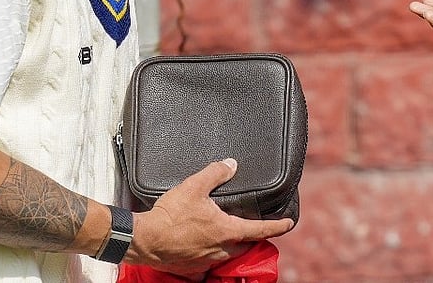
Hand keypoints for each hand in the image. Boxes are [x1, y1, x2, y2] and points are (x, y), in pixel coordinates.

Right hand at [129, 159, 293, 273]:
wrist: (143, 240)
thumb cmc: (169, 216)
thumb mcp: (194, 186)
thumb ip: (215, 173)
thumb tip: (230, 165)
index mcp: (227, 230)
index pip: (261, 230)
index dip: (278, 226)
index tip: (289, 224)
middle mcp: (221, 249)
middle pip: (245, 244)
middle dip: (251, 236)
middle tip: (252, 226)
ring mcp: (207, 261)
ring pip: (228, 253)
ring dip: (230, 244)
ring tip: (225, 232)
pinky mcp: (193, 268)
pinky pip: (209, 262)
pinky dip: (210, 253)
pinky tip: (202, 243)